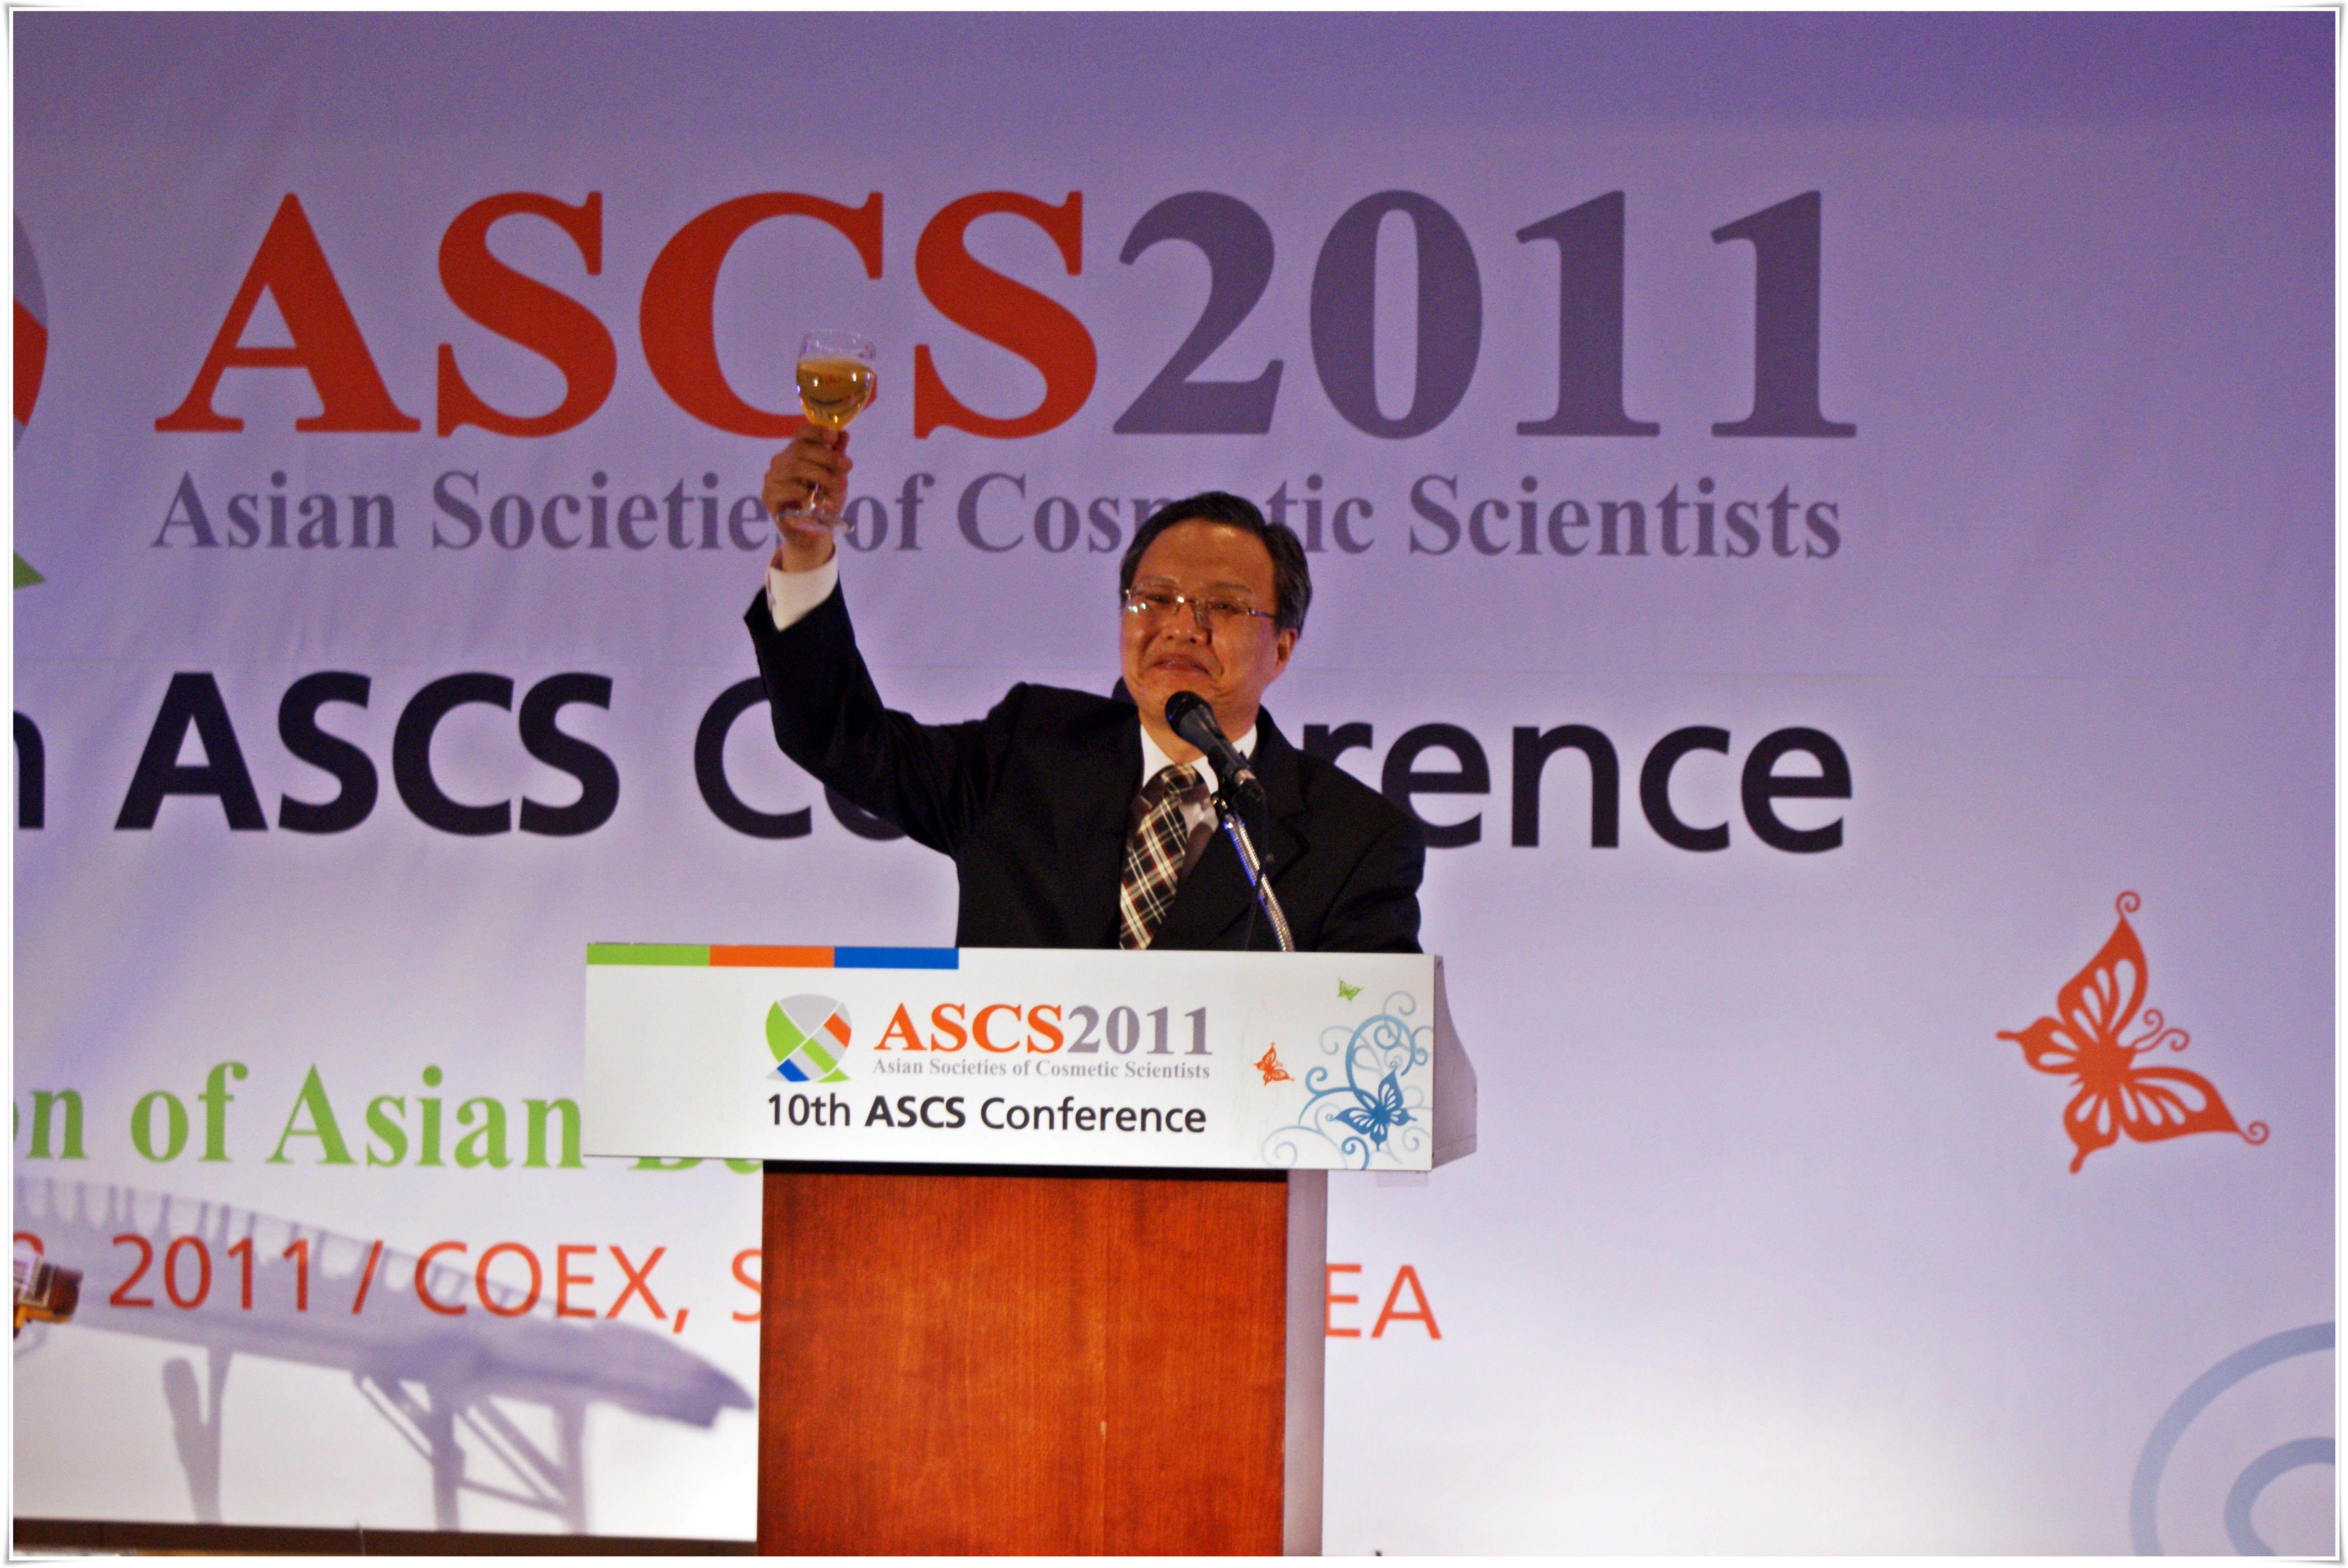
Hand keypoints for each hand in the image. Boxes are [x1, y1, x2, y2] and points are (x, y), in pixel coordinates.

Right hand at [762, 422, 851, 571]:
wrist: (811, 534)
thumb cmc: (822, 503)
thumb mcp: (835, 479)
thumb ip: (837, 458)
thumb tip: (844, 434)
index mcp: (796, 454)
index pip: (801, 434)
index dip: (817, 431)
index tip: (834, 436)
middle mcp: (781, 462)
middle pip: (799, 449)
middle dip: (827, 456)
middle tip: (847, 465)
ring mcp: (772, 479)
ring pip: (794, 467)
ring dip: (821, 474)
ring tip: (840, 484)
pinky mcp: (769, 497)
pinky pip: (784, 489)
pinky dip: (804, 492)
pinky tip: (817, 499)